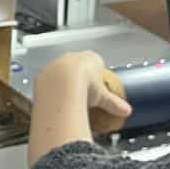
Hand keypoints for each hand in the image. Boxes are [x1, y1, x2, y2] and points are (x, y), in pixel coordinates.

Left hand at [28, 51, 130, 165]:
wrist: (61, 86)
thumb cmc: (86, 86)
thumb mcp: (103, 97)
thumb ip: (114, 103)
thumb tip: (126, 111)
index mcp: (91, 58)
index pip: (96, 63)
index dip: (96, 75)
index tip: (96, 87)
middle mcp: (73, 57)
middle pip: (78, 66)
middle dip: (79, 78)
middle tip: (82, 94)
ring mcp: (57, 63)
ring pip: (61, 71)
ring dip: (64, 82)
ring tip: (68, 99)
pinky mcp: (43, 73)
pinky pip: (48, 81)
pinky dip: (52, 89)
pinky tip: (55, 100)